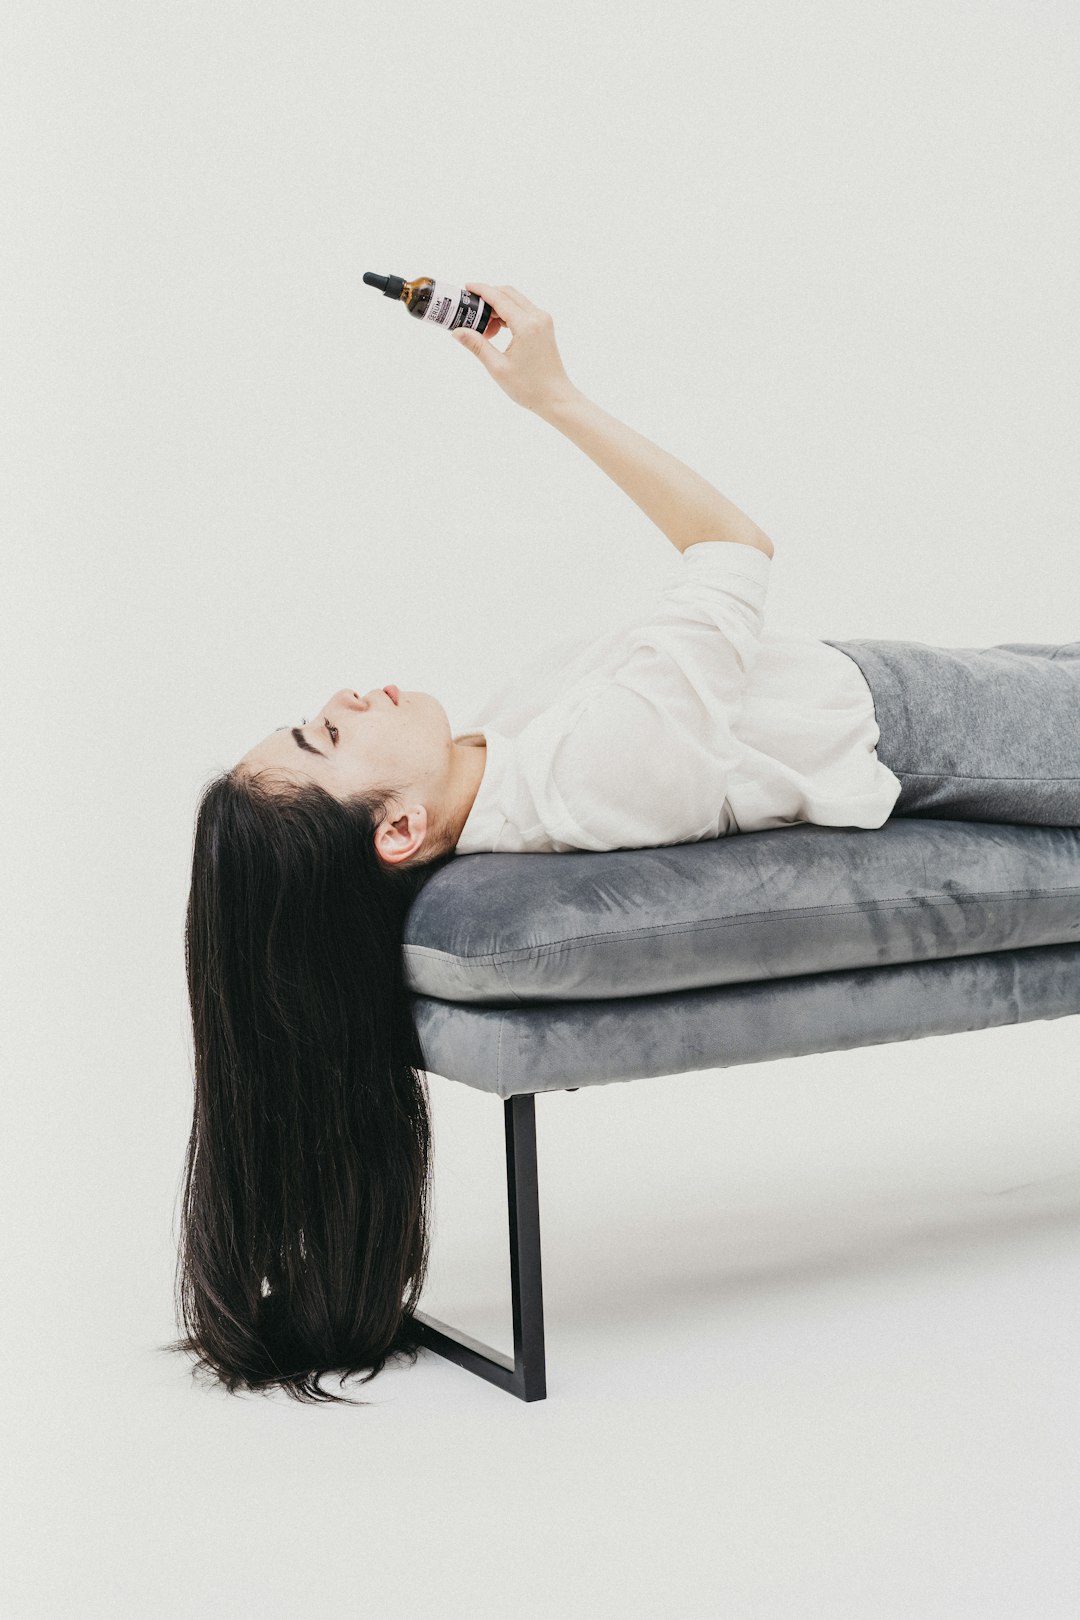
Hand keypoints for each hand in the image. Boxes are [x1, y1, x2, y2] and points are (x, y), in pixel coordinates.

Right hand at [452, 283, 578, 413]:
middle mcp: (537, 317)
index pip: (499, 298)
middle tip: (470, 307)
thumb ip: (477, 345)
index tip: (466, 287)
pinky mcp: (544, 326)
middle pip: (508, 294)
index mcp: (526, 325)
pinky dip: (507, 315)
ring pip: (516, 301)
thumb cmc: (529, 387)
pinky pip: (523, 311)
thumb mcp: (497, 367)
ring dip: (497, 307)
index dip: (481, 290)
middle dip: (488, 297)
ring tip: (483, 329)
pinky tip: (496, 331)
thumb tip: (457, 331)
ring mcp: (543, 321)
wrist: (556, 398)